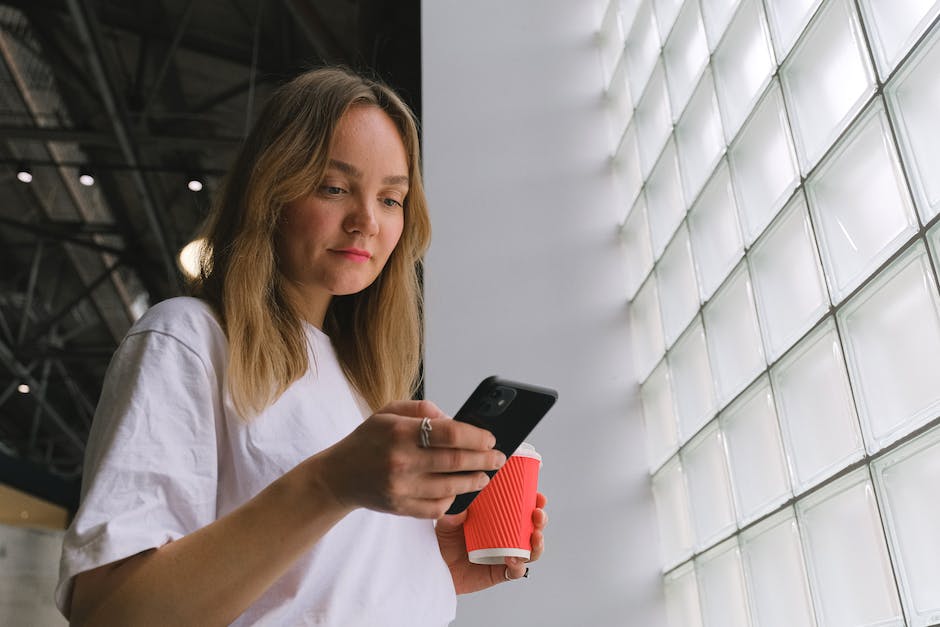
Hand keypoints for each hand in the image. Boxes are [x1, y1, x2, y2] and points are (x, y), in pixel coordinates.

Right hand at [315, 400, 505, 518]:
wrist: (339, 476)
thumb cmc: (368, 440)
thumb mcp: (389, 412)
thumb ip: (423, 409)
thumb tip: (455, 419)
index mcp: (400, 432)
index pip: (451, 433)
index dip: (477, 436)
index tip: (491, 438)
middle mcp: (401, 460)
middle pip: (457, 462)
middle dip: (485, 460)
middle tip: (499, 458)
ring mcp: (401, 487)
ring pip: (451, 487)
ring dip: (475, 481)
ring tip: (486, 475)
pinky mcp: (400, 508)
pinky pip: (437, 507)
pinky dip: (452, 498)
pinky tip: (459, 490)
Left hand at [436, 492, 546, 593]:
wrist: (436, 566)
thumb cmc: (444, 540)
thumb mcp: (447, 522)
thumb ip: (454, 514)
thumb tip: (464, 505)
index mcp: (499, 519)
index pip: (522, 507)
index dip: (535, 502)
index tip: (538, 496)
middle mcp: (506, 536)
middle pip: (533, 527)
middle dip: (541, 520)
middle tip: (538, 514)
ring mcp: (505, 555)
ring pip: (531, 550)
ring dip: (538, 544)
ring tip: (535, 536)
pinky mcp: (500, 573)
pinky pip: (516, 571)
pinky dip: (518, 566)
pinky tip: (514, 559)